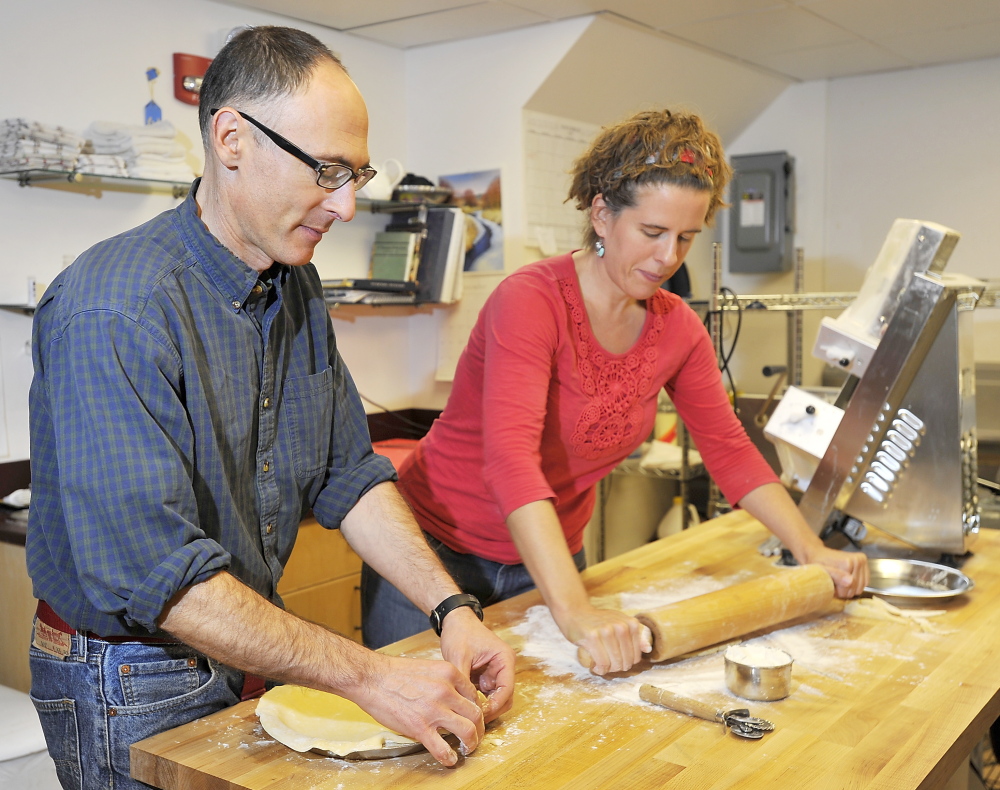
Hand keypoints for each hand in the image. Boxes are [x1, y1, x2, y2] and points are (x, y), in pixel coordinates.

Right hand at [352, 652, 486, 766]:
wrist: (371, 678)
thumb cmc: (395, 672)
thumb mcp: (429, 667)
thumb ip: (444, 681)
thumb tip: (454, 696)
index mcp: (449, 673)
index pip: (474, 695)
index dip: (476, 709)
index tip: (472, 718)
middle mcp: (446, 691)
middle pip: (476, 714)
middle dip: (479, 728)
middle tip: (475, 736)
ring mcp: (434, 710)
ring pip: (467, 731)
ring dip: (471, 744)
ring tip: (466, 749)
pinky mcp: (420, 728)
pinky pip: (443, 749)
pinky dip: (450, 758)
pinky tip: (449, 759)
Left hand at [439, 607, 515, 722]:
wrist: (454, 621)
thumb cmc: (459, 633)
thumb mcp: (459, 656)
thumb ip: (463, 680)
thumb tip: (464, 704)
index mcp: (505, 659)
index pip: (507, 688)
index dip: (495, 704)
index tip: (480, 715)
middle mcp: (504, 667)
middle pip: (505, 697)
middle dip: (492, 710)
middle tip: (474, 720)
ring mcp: (496, 673)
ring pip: (497, 699)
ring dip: (485, 708)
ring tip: (469, 715)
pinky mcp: (486, 677)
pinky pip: (486, 695)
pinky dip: (478, 702)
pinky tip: (466, 707)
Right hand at [556, 604, 651, 675]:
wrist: (575, 612)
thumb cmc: (599, 621)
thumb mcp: (620, 623)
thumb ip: (636, 635)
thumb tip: (648, 650)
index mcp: (630, 623)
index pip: (636, 656)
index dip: (627, 663)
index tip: (617, 660)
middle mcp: (620, 626)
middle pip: (625, 661)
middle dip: (617, 668)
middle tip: (608, 665)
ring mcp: (606, 631)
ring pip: (614, 663)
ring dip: (608, 670)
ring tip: (601, 666)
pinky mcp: (592, 637)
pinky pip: (602, 663)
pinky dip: (599, 669)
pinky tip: (595, 667)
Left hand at [803, 544, 868, 598]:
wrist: (820, 553)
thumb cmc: (819, 563)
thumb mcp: (823, 571)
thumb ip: (836, 576)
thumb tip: (851, 582)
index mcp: (848, 562)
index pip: (849, 587)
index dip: (838, 592)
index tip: (831, 588)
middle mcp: (857, 560)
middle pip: (856, 589)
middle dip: (844, 591)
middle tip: (834, 586)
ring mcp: (862, 561)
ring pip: (860, 588)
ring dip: (850, 590)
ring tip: (839, 584)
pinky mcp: (864, 563)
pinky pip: (865, 583)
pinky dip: (856, 585)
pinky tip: (846, 581)